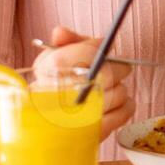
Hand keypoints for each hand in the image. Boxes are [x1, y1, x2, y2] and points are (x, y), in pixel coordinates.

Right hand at [32, 26, 134, 140]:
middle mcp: (69, 90)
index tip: (103, 53)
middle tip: (116, 70)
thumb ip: (68, 42)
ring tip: (107, 90)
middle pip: (110, 72)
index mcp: (54, 68)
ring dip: (119, 89)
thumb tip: (72, 34)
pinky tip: (114, 104)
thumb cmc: (49, 89)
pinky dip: (125, 106)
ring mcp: (84, 114)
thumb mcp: (50, 60)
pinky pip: (124, 112)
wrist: (39, 128)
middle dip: (117, 69)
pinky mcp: (95, 131)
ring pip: (120, 92)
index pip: (92, 52)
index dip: (101, 51)